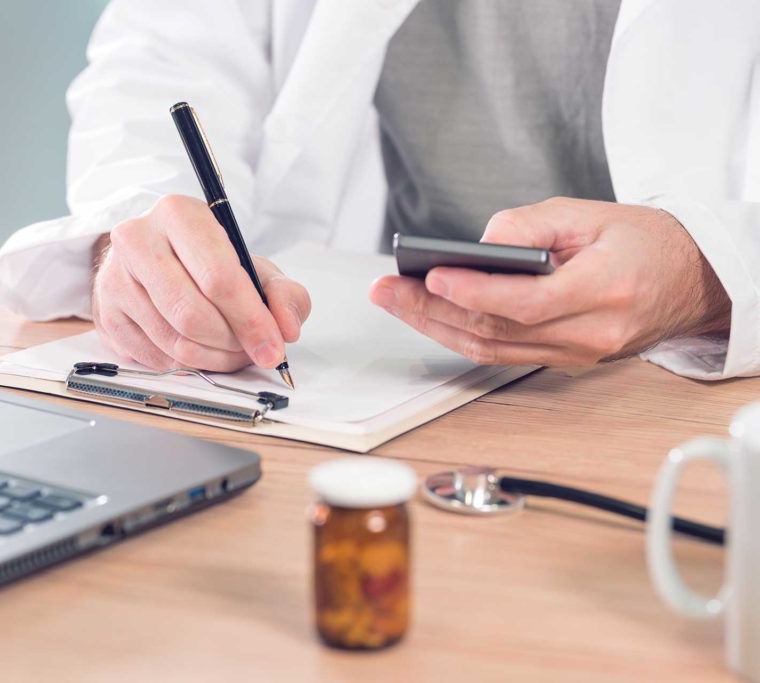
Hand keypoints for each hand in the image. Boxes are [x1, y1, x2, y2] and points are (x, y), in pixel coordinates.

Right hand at [91, 194, 310, 371]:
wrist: (156, 258)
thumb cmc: (208, 261)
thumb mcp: (254, 266)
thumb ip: (283, 293)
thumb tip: (286, 328)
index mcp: (178, 214)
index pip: (218, 276)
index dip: (251, 320)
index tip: (273, 347)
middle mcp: (137, 239)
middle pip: (192, 314)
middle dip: (231, 343)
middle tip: (250, 351)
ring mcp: (114, 278)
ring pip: (173, 341)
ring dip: (212, 358)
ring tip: (229, 350)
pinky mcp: (105, 313)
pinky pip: (154, 358)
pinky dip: (186, 365)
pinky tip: (200, 350)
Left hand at [369, 198, 731, 366]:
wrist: (689, 279)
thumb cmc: (643, 241)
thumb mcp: (590, 212)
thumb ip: (531, 225)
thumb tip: (477, 244)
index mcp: (606, 289)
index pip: (527, 302)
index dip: (474, 292)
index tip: (430, 275)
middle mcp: (592, 333)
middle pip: (497, 332)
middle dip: (432, 311)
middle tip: (387, 290)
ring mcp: (578, 354)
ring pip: (492, 350)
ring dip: (435, 326)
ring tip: (394, 300)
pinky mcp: (565, 360)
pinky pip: (503, 354)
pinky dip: (461, 335)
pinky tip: (428, 314)